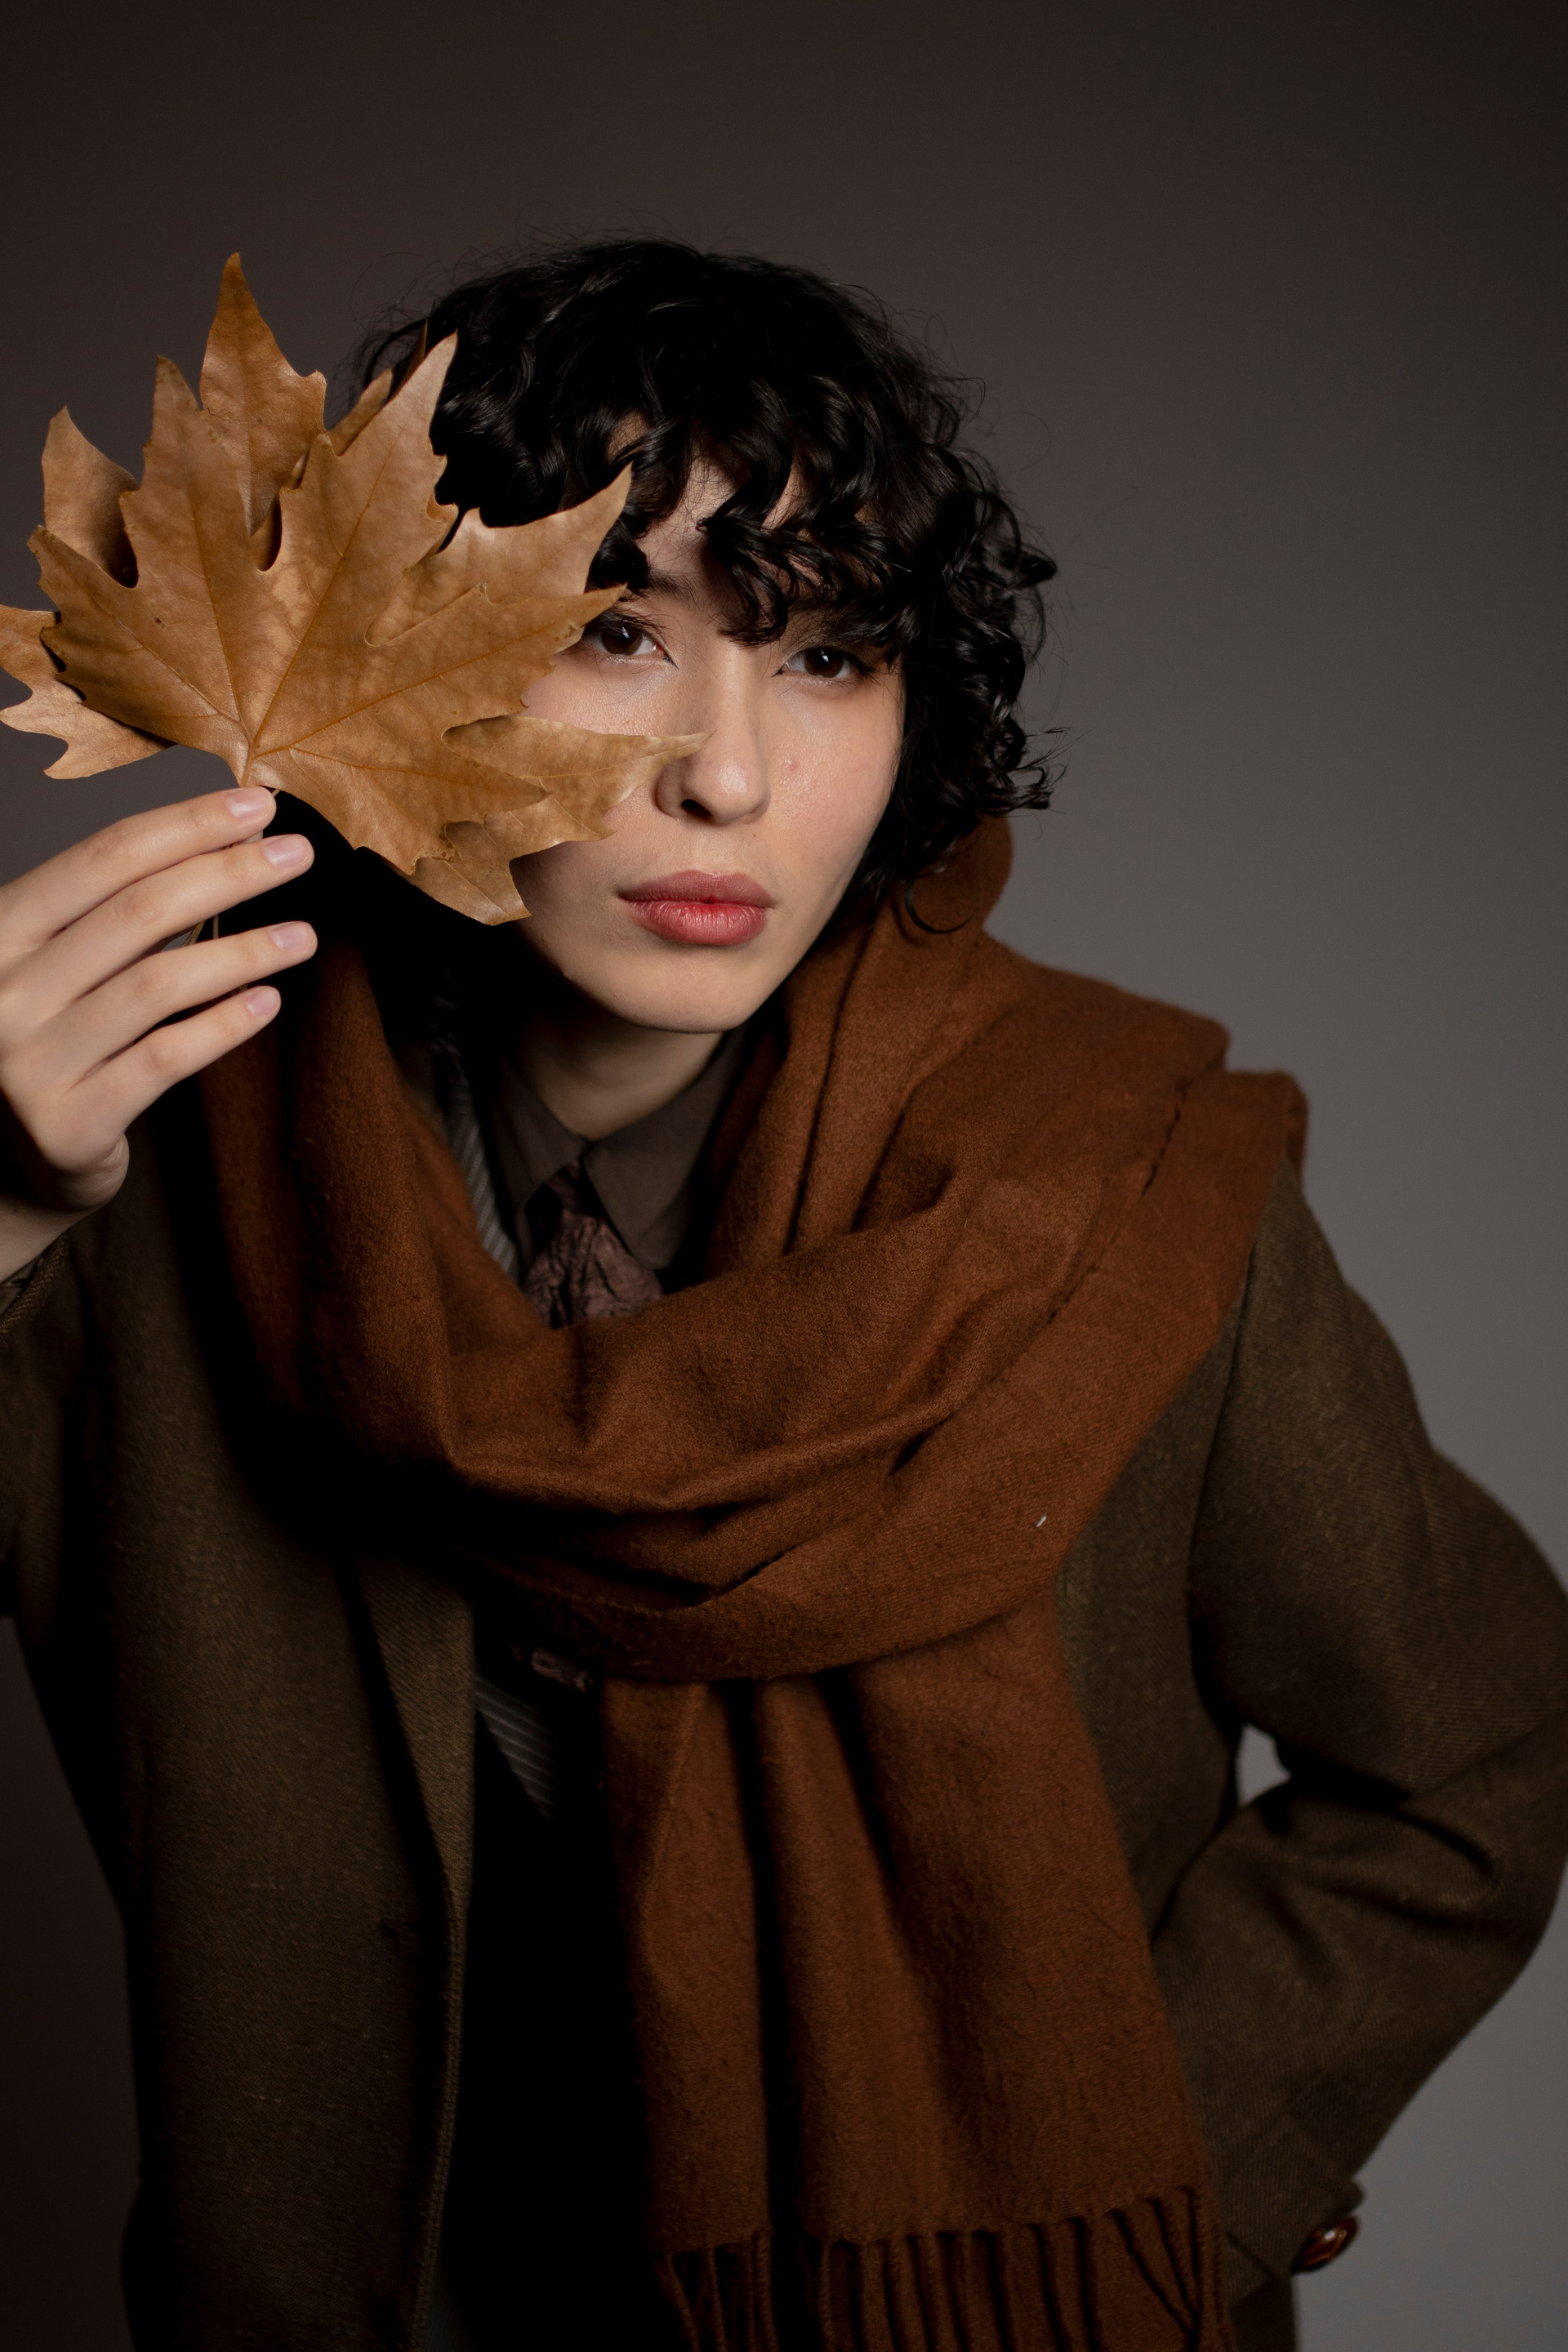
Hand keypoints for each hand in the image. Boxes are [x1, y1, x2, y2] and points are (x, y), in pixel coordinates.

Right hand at [0, 786, 316, 1280]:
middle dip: (228, 873)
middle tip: (298, 853)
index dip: (185, 825)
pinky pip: (165, 1060)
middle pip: (137, 912)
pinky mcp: (69, 1125)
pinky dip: (223, 1026)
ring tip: (303, 937)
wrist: (2, 1163)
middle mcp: (1, 992)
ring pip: (158, 985)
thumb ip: (113, 911)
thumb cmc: (47, 1042)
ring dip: (243, 952)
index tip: (255, 805)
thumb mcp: (51, 963)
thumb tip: (229, 835)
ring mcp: (29, 1064)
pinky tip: (267, 1001)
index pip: (101, 858)